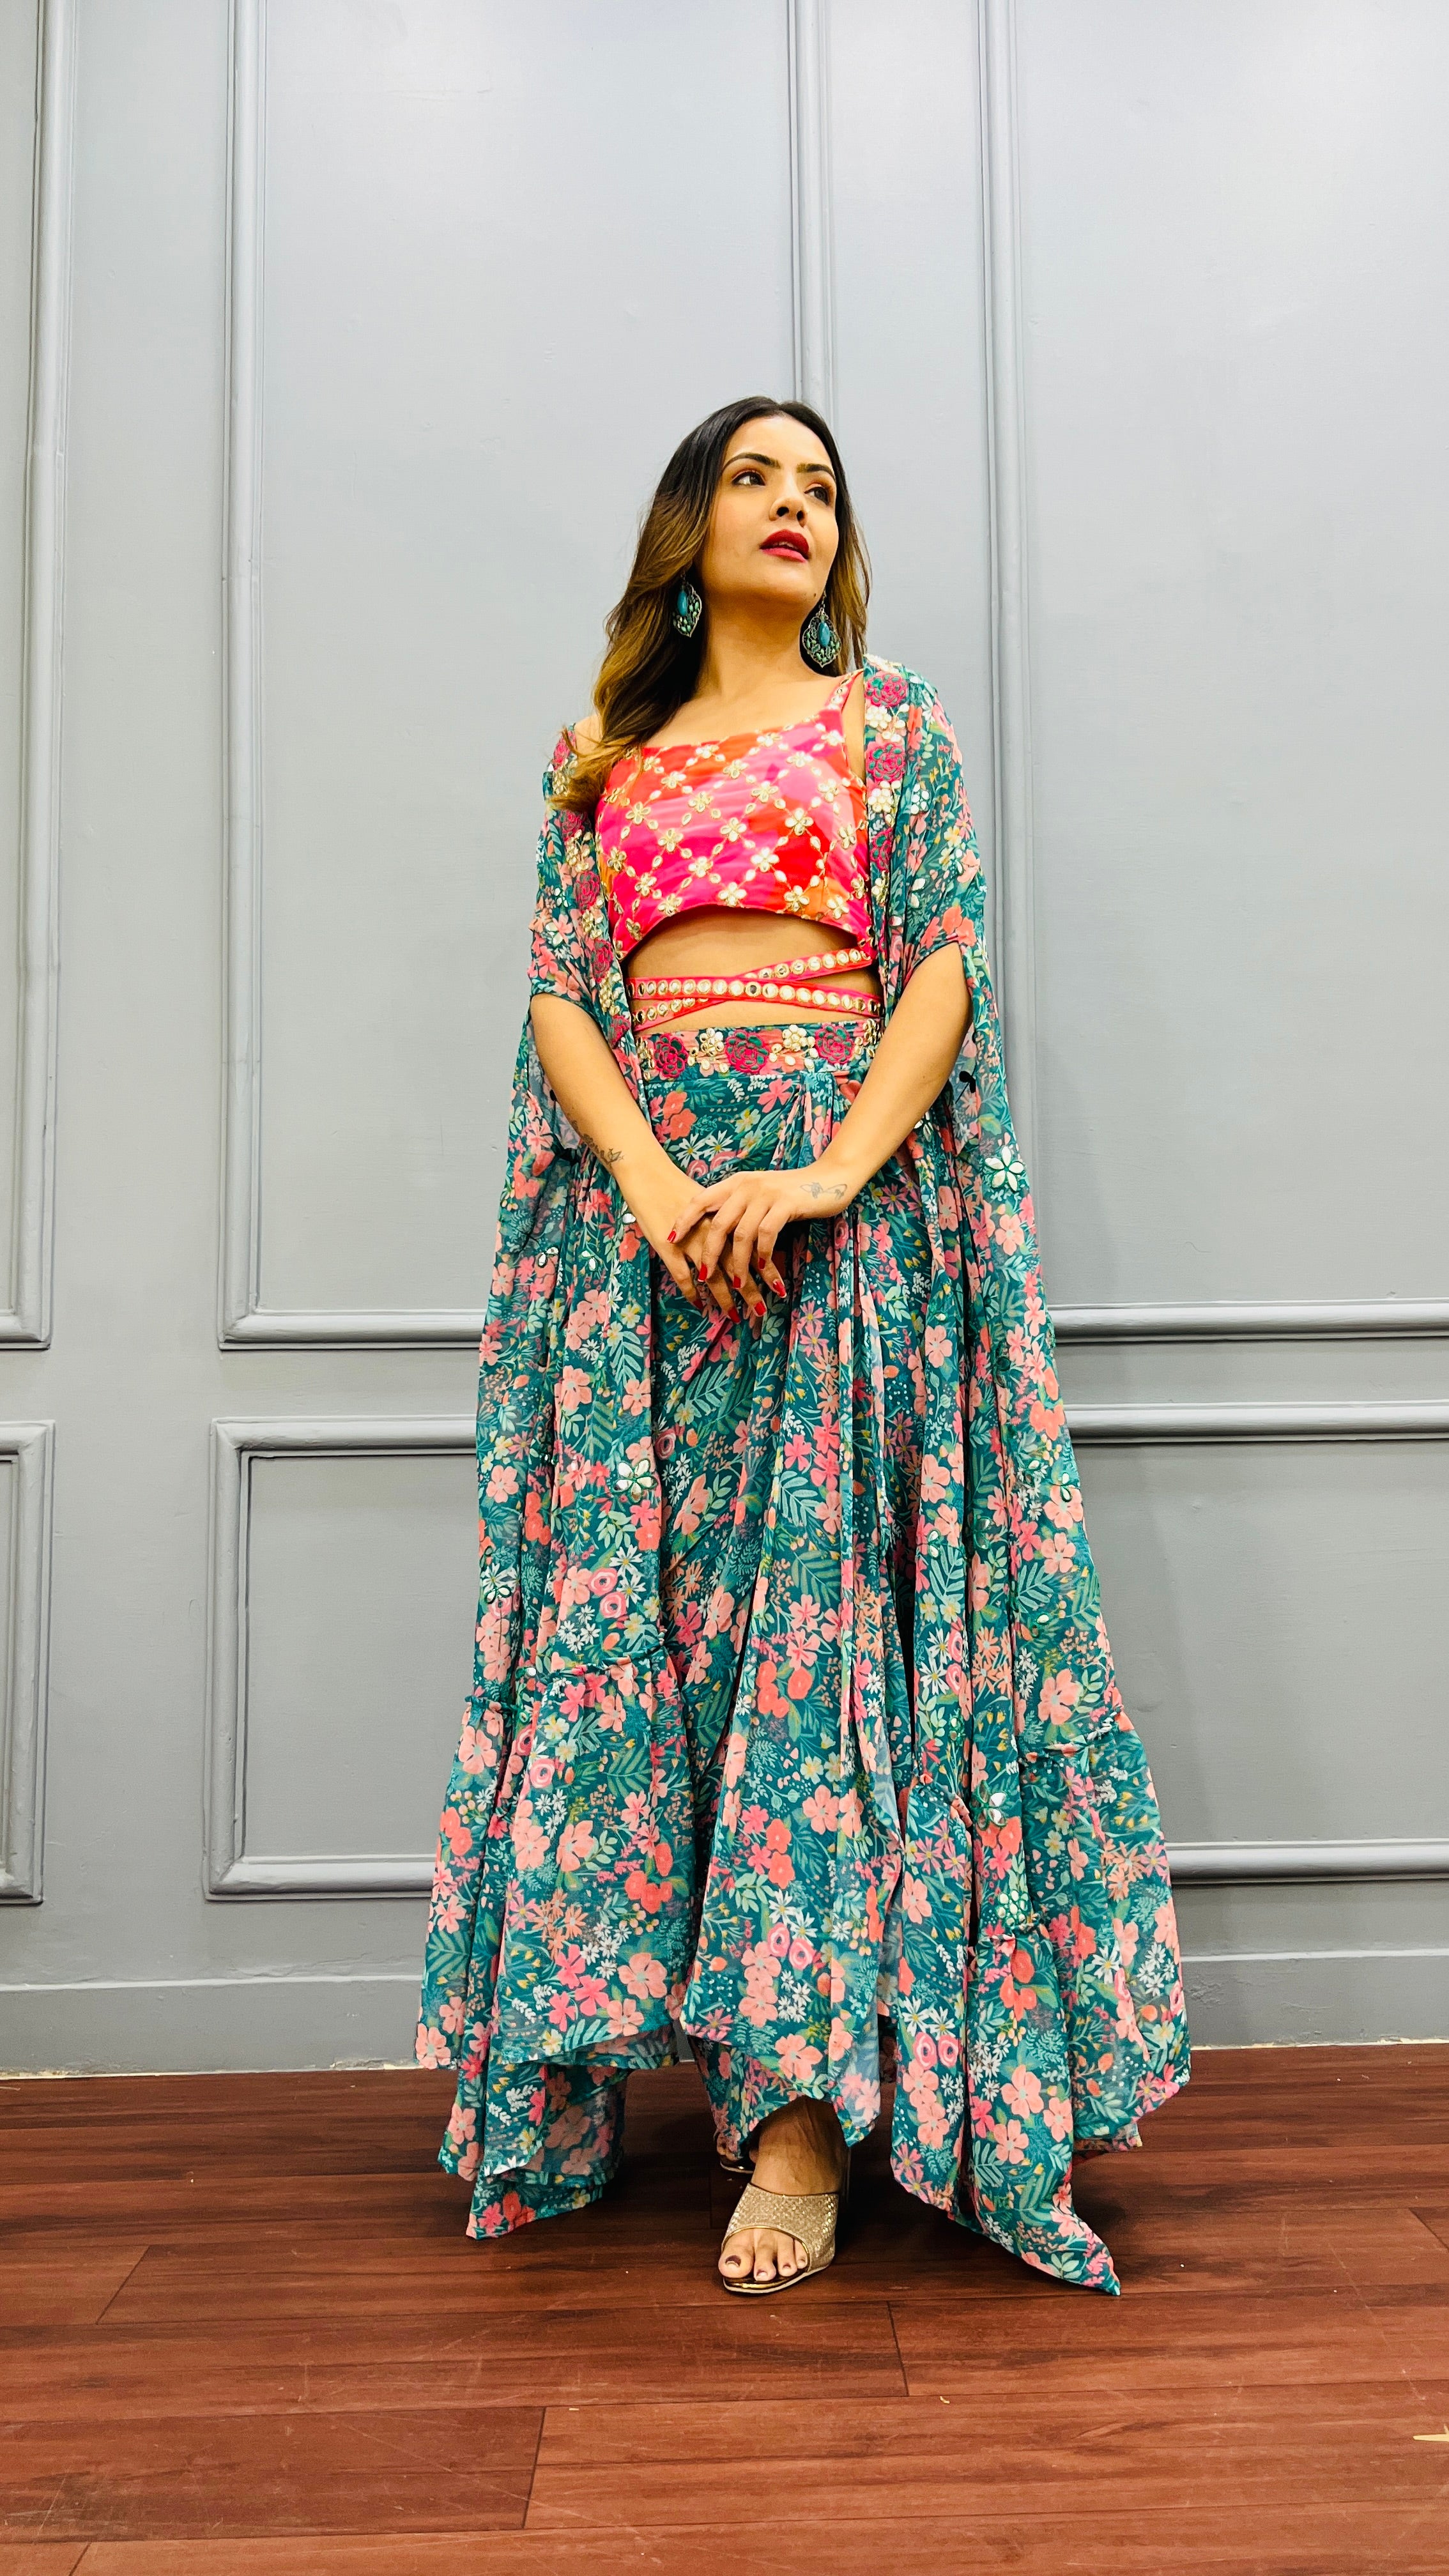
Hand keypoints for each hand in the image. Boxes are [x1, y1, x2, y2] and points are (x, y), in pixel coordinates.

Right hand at [617, 1153, 767, 1324]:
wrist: (650, 1176)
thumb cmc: (679, 1187)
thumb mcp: (710, 1202)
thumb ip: (727, 1220)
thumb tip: (747, 1237)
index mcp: (725, 1220)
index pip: (751, 1249)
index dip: (765, 1270)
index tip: (779, 1288)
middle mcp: (711, 1233)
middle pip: (736, 1266)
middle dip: (750, 1291)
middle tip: (762, 1311)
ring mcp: (690, 1241)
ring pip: (712, 1276)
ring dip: (724, 1298)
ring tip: (734, 1316)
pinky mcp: (668, 1248)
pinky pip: (683, 1276)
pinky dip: (691, 1292)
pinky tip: (698, 1304)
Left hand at [667, 1160, 859, 1307]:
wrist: (830, 1178)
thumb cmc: (793, 1190)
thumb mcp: (760, 1194)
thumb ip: (739, 1206)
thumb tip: (717, 1232)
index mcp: (736, 1182)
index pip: (700, 1199)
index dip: (684, 1220)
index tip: (670, 1239)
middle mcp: (747, 1186)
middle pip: (718, 1223)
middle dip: (710, 1254)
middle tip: (705, 1277)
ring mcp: (766, 1194)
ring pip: (741, 1234)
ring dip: (738, 1264)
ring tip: (738, 1284)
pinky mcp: (786, 1204)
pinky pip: (766, 1235)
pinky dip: (762, 1256)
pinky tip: (763, 1271)